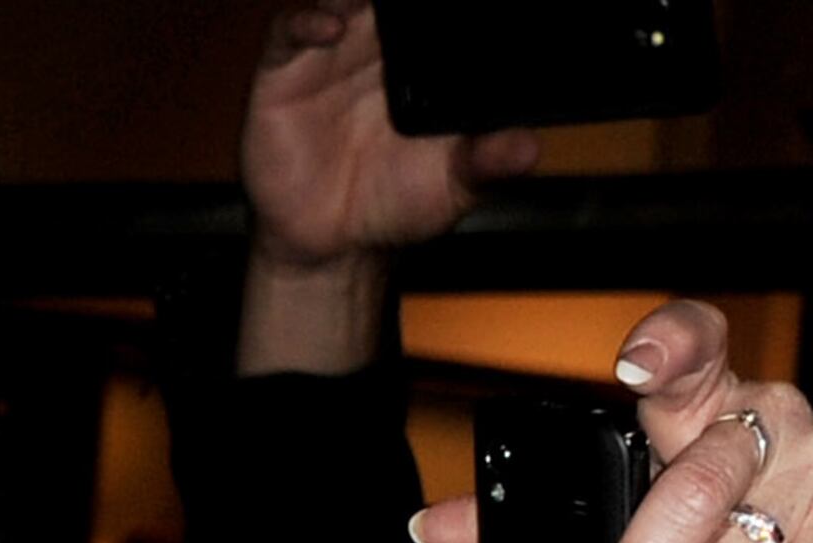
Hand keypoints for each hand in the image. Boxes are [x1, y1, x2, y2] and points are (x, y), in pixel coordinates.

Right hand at [238, 10, 538, 376]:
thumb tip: (529, 150)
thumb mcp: (451, 186)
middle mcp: (372, 48)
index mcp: (417, 62)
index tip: (461, 6)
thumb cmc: (393, 206)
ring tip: (372, 4)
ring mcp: (327, 55)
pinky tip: (331, 29)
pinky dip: (307, 22)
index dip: (440, 8)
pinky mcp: (283, 73)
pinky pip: (289, 31)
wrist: (330, 248)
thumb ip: (487, 162)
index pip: (428, 16)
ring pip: (341, 0)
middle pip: (387, 1)